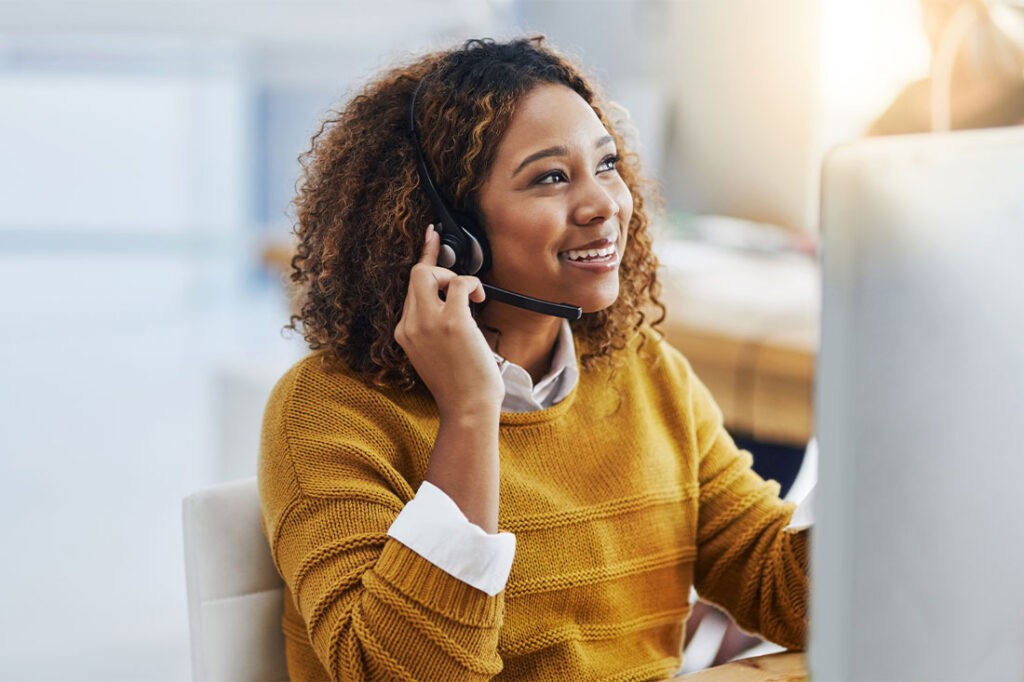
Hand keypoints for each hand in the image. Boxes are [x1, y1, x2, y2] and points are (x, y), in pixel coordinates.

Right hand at [394, 226, 504, 415]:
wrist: (467, 408)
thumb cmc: (459, 385)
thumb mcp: (433, 353)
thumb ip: (432, 327)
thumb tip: (452, 299)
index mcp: (404, 332)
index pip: (409, 289)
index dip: (423, 260)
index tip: (430, 237)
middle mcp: (410, 324)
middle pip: (416, 274)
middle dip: (437, 265)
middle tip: (456, 274)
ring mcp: (428, 322)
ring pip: (429, 272)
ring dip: (454, 276)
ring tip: (471, 297)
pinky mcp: (452, 322)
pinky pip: (458, 283)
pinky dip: (471, 284)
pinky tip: (480, 298)